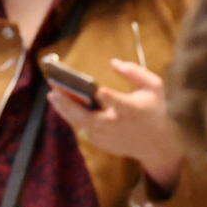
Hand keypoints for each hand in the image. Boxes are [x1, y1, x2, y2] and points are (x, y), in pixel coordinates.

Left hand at [49, 60, 185, 186]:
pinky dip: (72, 116)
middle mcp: (116, 125)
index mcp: (131, 110)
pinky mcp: (100, 142)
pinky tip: (61, 103)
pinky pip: (82, 127)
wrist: (154, 144)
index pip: (117, 103)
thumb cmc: (153, 109)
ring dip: (64, 109)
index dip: (107, 96)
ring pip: (80, 122)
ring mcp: (106, 136)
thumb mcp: (154, 86)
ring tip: (52, 94)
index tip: (97, 89)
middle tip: (54, 89)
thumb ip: (135, 72)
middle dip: (70, 103)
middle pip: (88, 116)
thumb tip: (113, 62)